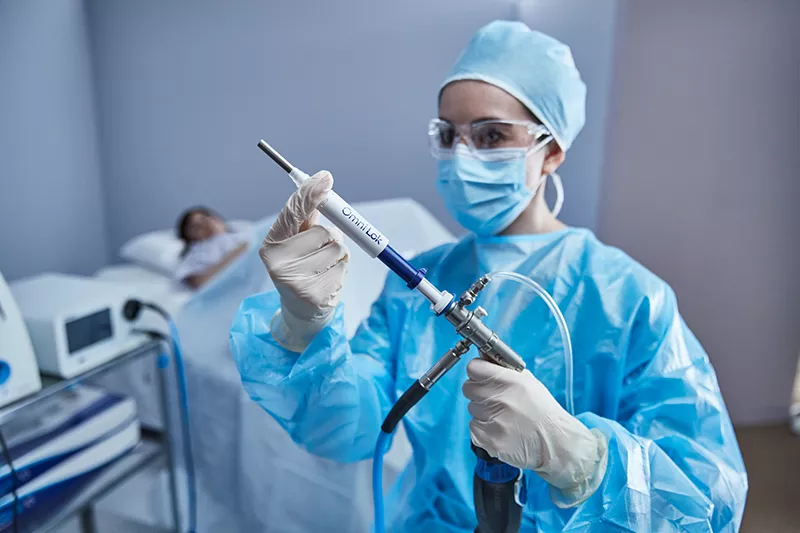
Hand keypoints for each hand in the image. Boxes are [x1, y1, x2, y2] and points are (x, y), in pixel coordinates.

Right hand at [260, 171, 348, 350]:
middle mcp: (277, 262)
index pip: (292, 212)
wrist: (301, 312)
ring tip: (323, 268)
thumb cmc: (302, 267)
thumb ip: (307, 216)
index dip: (310, 193)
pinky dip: (341, 271)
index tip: (326, 178)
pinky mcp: (314, 295)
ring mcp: (294, 281)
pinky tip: (326, 281)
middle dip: (332, 237)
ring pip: (338, 249)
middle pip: (325, 232)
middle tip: (321, 251)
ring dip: (339, 255)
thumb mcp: (298, 241)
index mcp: (271, 244)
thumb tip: (322, 181)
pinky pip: (343, 268)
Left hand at [463, 358, 607, 506]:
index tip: (481, 375)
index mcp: (510, 382)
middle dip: (478, 392)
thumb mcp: (529, 382)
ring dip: (483, 412)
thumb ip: (504, 370)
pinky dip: (483, 429)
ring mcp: (493, 421)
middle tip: (494, 398)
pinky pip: (474, 428)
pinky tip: (500, 429)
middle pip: (468, 388)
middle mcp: (500, 400)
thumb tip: (483, 359)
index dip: (477, 371)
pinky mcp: (489, 441)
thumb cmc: (543, 411)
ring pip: (472, 409)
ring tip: (502, 417)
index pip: (474, 368)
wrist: (555, 443)